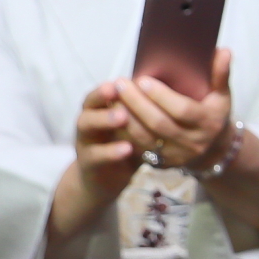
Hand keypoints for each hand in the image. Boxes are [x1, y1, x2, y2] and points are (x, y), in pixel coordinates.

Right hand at [69, 82, 140, 207]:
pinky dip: (111, 151)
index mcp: (99, 109)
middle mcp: (88, 120)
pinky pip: (96, 154)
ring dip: (105, 119)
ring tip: (122, 116)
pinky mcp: (87, 162)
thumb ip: (144, 111)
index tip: (122, 79)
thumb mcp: (133, 127)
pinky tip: (127, 148)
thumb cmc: (123, 146)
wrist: (103, 179)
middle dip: (104, 96)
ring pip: (87, 125)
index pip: (101, 92)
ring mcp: (85, 140)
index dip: (111, 85)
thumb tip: (173, 91)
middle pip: (90, 104)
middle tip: (118, 91)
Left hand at [114, 47, 237, 171]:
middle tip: (121, 84)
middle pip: (160, 124)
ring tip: (113, 98)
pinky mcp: (162, 163)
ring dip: (126, 118)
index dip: (161, 96)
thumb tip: (224, 51)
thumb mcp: (222, 95)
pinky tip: (114, 116)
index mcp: (209, 123)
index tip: (143, 80)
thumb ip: (221, 73)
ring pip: (145, 138)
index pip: (183, 110)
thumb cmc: (213, 113)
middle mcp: (193, 142)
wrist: (214, 149)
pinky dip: (123, 132)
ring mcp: (177, 155)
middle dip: (137, 104)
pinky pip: (138, 148)